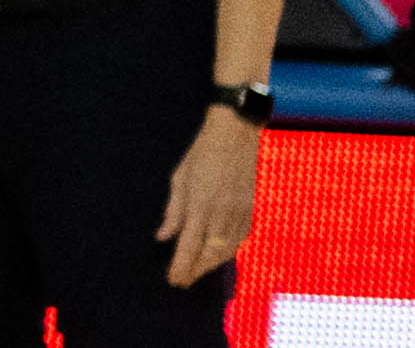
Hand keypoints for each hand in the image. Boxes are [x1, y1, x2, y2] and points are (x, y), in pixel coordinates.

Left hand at [154, 108, 256, 286]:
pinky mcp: (251, 211)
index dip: (181, 266)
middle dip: (196, 271)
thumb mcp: (179, 178)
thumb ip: (173, 211)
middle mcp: (222, 213)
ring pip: (226, 251)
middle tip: (182, 280)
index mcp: (200, 204)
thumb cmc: (203, 153)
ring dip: (211, 265)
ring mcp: (239, 214)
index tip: (173, 279)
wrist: (236, 135)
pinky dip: (227, 252)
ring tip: (196, 272)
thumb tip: (163, 236)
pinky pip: (239, 240)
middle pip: (210, 254)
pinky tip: (217, 256)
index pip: (189, 245)